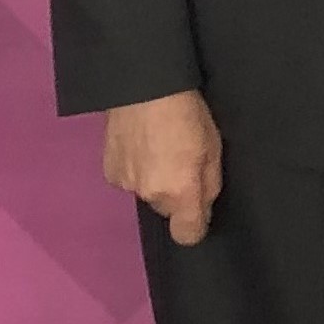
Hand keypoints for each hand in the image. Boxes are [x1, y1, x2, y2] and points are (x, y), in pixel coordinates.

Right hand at [102, 91, 222, 245]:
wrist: (142, 88)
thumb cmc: (188, 114)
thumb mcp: (214, 147)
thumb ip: (210, 184)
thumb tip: (203, 207)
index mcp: (179, 192)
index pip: (187, 235)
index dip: (195, 226)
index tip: (199, 210)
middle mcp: (150, 195)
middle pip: (167, 209)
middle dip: (176, 194)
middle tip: (182, 162)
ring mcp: (126, 184)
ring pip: (147, 193)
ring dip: (155, 179)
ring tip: (159, 148)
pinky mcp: (108, 171)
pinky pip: (129, 179)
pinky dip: (136, 168)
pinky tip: (140, 145)